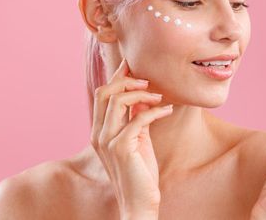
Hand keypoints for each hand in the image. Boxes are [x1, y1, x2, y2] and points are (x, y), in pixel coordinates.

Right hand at [89, 58, 173, 218]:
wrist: (139, 202)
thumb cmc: (139, 172)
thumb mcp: (137, 139)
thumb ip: (136, 118)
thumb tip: (143, 96)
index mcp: (99, 131)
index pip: (103, 94)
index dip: (118, 77)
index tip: (133, 64)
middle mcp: (98, 134)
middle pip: (105, 92)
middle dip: (127, 80)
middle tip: (148, 80)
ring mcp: (107, 141)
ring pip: (118, 101)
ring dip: (142, 94)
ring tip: (160, 96)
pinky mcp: (121, 148)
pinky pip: (138, 118)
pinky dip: (155, 111)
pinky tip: (167, 110)